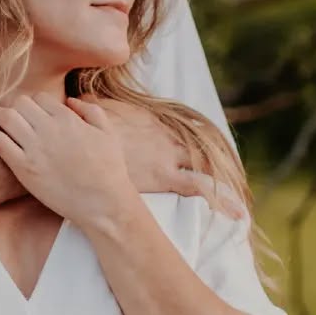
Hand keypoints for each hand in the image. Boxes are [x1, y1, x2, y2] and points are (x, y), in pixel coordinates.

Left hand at [0, 95, 135, 231]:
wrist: (104, 203)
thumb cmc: (109, 170)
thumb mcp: (108, 133)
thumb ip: (91, 110)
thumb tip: (71, 100)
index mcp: (68, 119)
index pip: (39, 98)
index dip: (33, 105)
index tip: (31, 115)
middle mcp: (49, 129)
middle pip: (20, 104)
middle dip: (14, 108)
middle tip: (11, 118)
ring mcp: (35, 148)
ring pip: (6, 118)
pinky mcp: (24, 168)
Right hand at [92, 99, 242, 213]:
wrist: (86, 145)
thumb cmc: (85, 129)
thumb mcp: (89, 110)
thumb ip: (88, 105)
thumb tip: (72, 100)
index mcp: (153, 121)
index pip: (182, 129)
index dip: (194, 140)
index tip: (210, 146)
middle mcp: (167, 136)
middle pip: (200, 146)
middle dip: (216, 160)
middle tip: (235, 175)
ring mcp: (169, 156)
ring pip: (206, 164)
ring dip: (224, 179)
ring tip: (243, 202)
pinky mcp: (165, 177)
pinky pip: (199, 188)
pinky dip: (220, 201)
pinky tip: (237, 214)